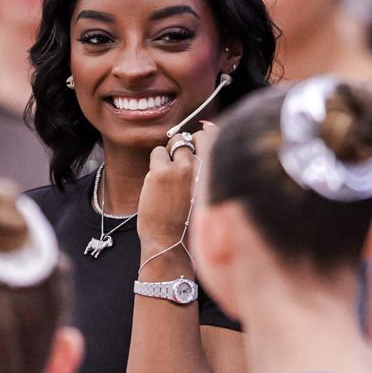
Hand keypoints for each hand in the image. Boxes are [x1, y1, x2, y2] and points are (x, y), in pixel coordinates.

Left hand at [138, 123, 216, 250]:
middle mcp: (203, 167)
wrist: (170, 240)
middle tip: (176, 159)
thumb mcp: (205, 191)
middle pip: (193, 136)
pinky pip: (157, 152)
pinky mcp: (161, 172)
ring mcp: (182, 168)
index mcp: (216, 173)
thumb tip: (204, 135)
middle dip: (183, 143)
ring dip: (167, 154)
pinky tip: (156, 182)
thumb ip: (205, 168)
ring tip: (166, 176)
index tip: (200, 134)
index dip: (207, 132)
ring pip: (174, 142)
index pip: (216, 137)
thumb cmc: (188, 218)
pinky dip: (155, 163)